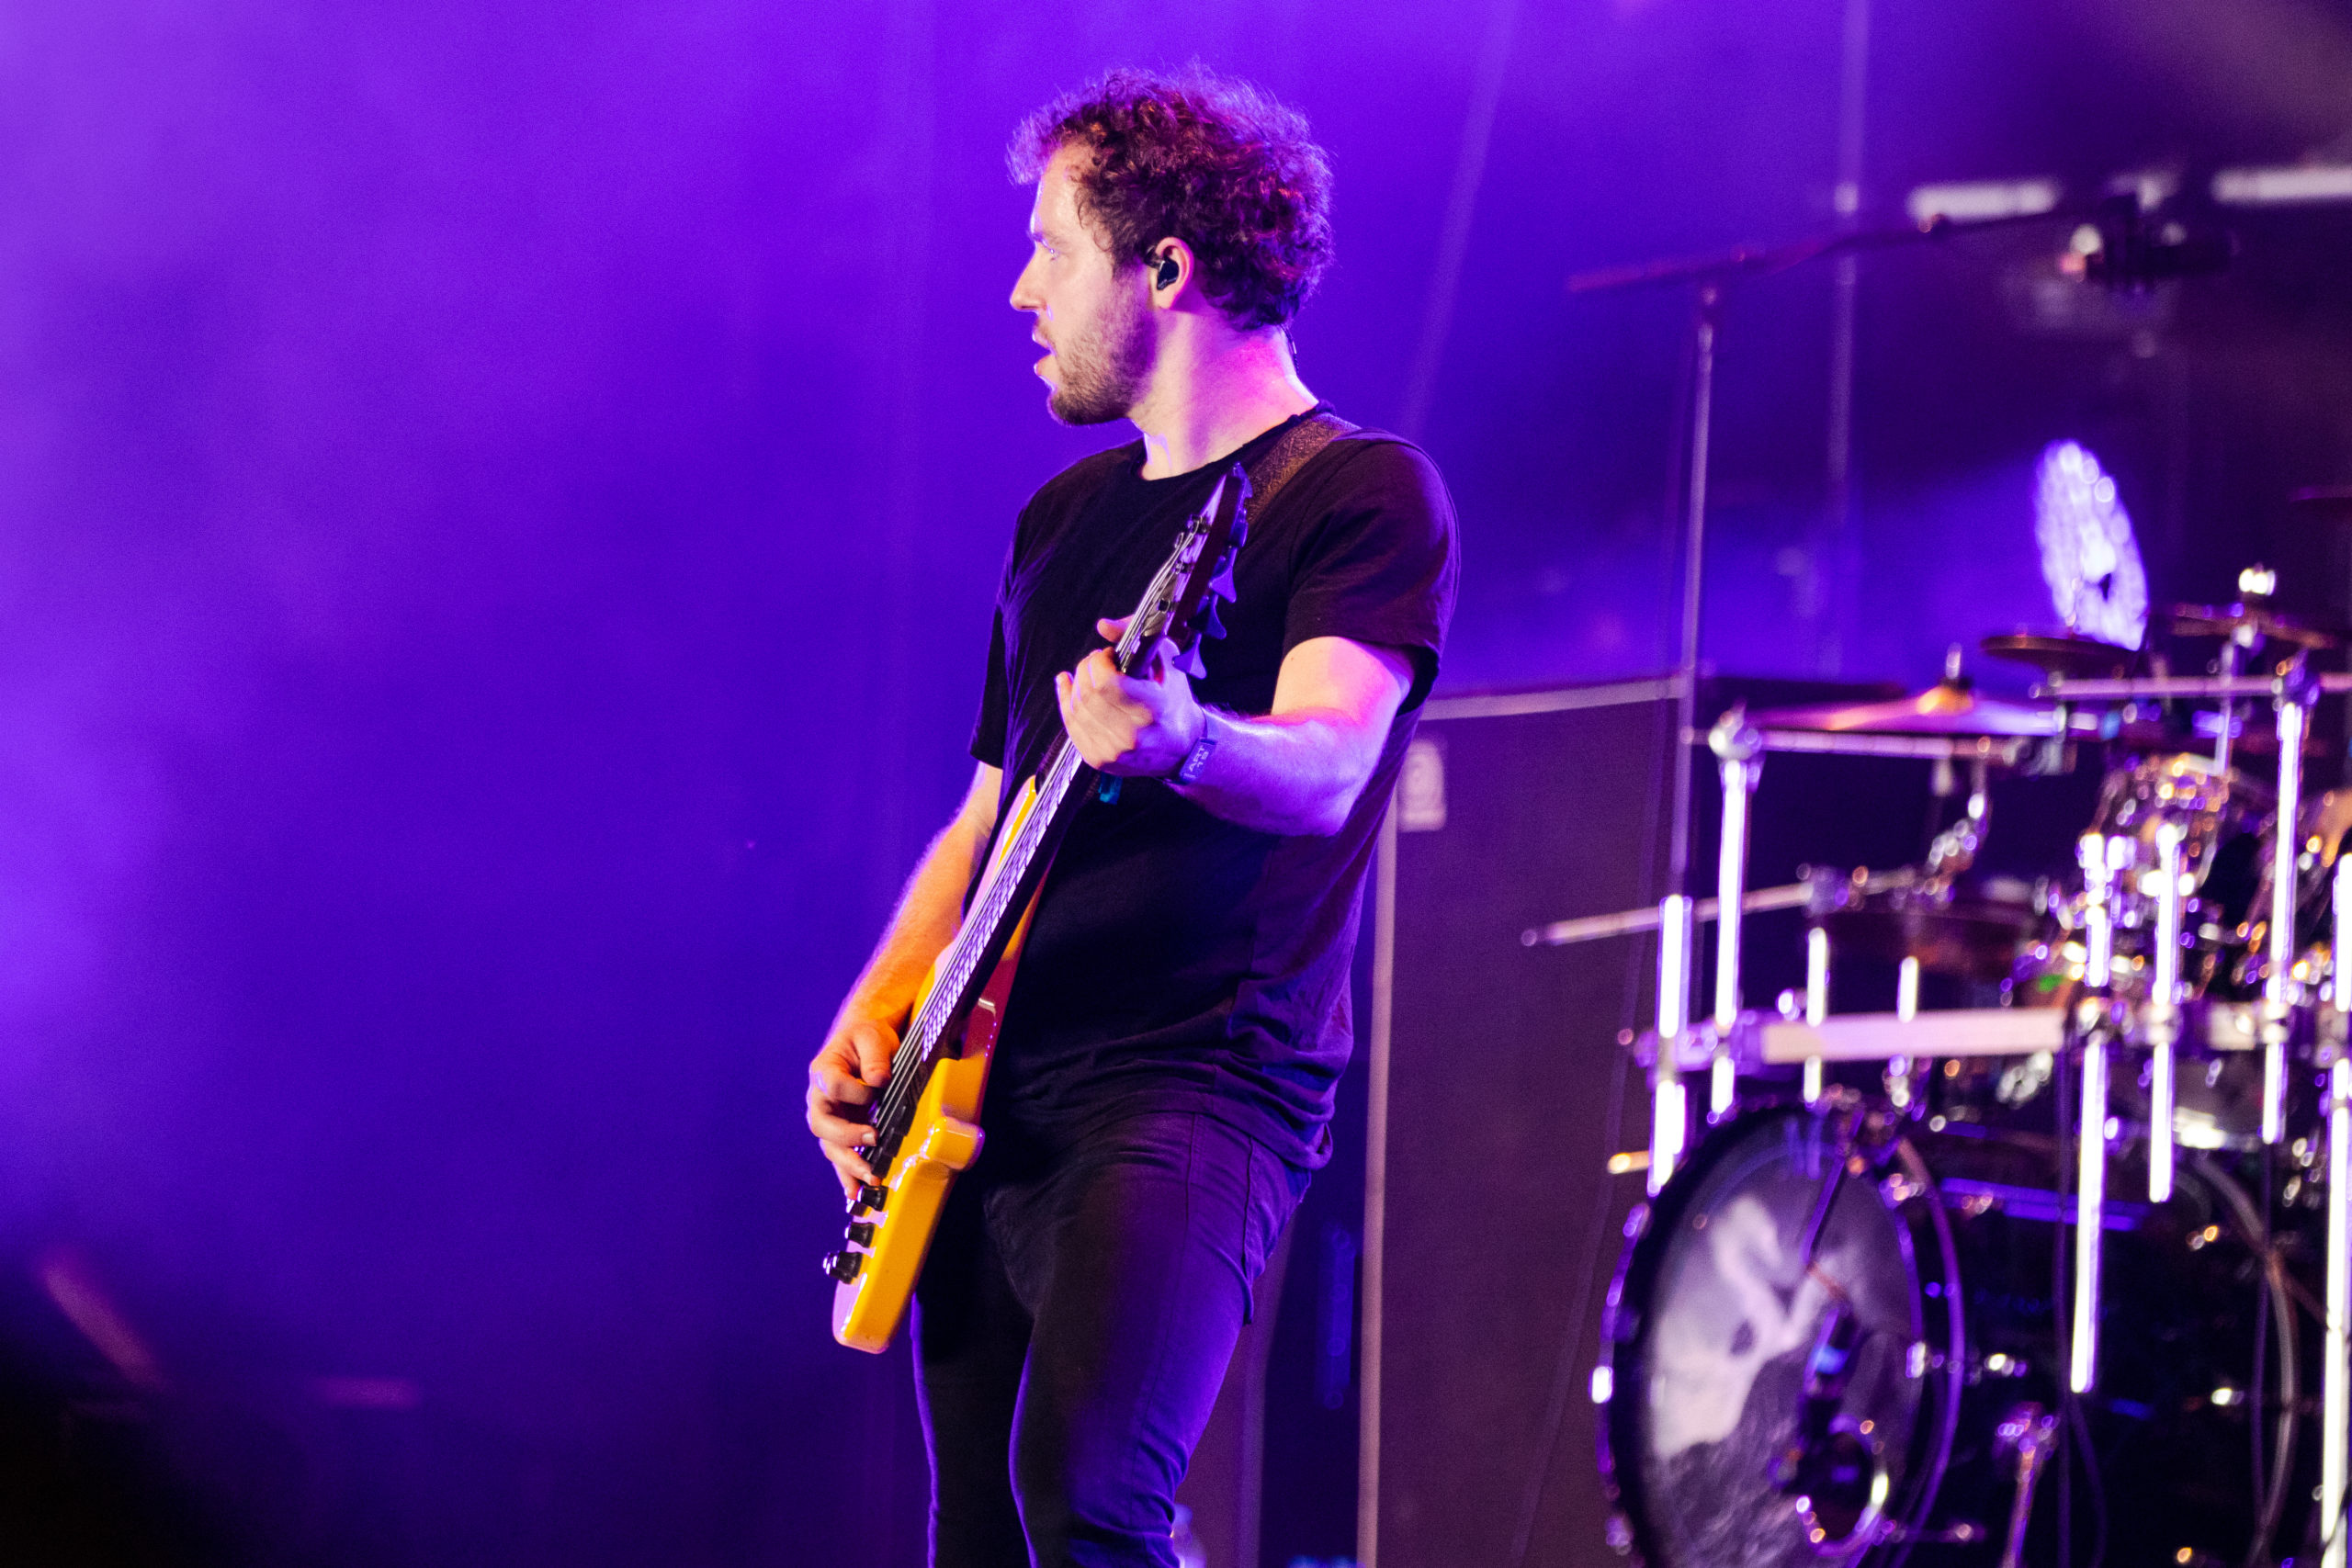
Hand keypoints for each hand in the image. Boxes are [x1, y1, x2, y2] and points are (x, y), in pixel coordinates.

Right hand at [807, 1018, 895, 1199]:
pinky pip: (840, 1156)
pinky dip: (847, 1175)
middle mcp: (820, 1098)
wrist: (863, 1042)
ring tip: (867, 1181)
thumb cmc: (866, 1037)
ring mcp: (830, 1117)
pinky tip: (856, 1193)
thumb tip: (877, 1081)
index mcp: (824, 1070)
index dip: (854, 1090)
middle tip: (873, 1140)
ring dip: (848, 1165)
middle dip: (846, 1137)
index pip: (833, 1085)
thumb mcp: (872, 1036)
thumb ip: (875, 1056)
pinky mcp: (842, 1130)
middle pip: (822, 1124)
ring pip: (830, 1146)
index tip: (876, 1087)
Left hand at [1054, 617, 1202, 777]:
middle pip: (1089, 695)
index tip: (1106, 655)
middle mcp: (1132, 735)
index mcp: (1152, 710)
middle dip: (1086, 670)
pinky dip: (1066, 703)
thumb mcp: (1167, 663)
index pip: (1107, 683)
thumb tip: (1104, 626)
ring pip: (1076, 709)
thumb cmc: (1174, 702)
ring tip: (1086, 674)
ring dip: (1076, 685)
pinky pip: (1071, 726)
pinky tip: (1067, 686)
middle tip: (1095, 662)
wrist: (1181, 747)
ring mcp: (1114, 751)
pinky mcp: (1099, 760)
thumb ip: (1136, 637)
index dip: (1099, 663)